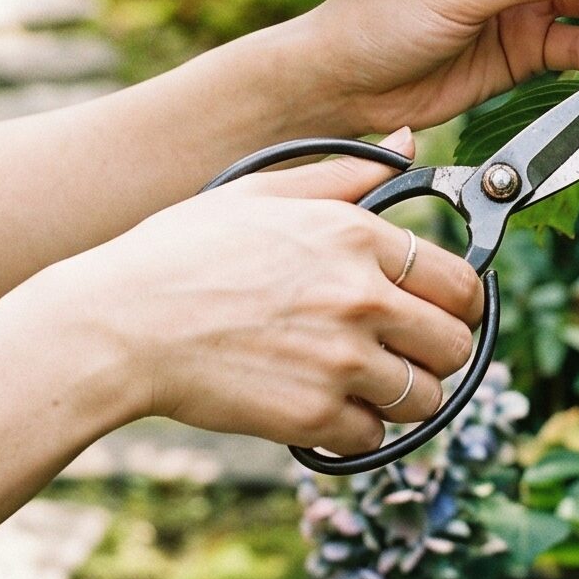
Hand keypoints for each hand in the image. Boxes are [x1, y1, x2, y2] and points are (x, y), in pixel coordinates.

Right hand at [55, 139, 485, 461]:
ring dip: (404, 396)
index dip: (458, 300)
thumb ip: (346, 173)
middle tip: (405, 351)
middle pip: (455, 344)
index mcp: (354, 234)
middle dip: (437, 352)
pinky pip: (374, 437)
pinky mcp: (312, 414)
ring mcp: (340, 360)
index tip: (441, 309)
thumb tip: (408, 141)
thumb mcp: (262, 193)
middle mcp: (360, 295)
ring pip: (426, 398)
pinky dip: (355, 429)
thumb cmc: (182, 253)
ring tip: (366, 383)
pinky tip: (323, 405)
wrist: (119, 324)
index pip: (459, 279)